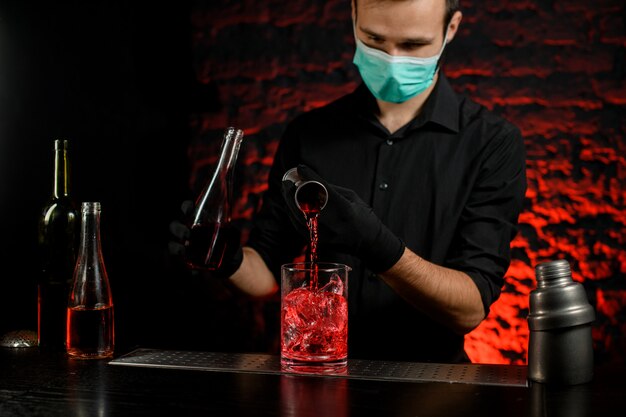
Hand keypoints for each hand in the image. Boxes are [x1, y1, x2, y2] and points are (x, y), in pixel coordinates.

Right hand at [168, 200, 242, 279]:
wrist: (227, 259)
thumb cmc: (226, 241)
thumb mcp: (229, 234)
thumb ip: (229, 232)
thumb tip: (234, 231)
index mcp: (197, 220)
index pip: (187, 209)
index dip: (185, 207)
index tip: (189, 209)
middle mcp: (187, 231)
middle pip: (174, 227)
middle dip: (177, 229)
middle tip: (187, 234)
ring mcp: (184, 245)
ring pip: (173, 245)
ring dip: (176, 248)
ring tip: (184, 251)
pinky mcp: (186, 259)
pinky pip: (181, 263)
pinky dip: (188, 268)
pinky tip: (195, 272)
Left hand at [281, 165, 404, 272]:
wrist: (369, 243)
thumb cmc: (363, 217)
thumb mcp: (352, 198)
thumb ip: (331, 189)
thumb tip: (310, 179)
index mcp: (345, 210)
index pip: (322, 190)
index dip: (309, 177)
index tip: (301, 168)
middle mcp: (333, 224)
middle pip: (305, 204)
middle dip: (293, 191)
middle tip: (287, 181)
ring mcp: (325, 236)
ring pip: (299, 216)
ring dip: (289, 201)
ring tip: (286, 190)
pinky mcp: (319, 243)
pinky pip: (299, 226)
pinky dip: (292, 213)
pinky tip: (290, 204)